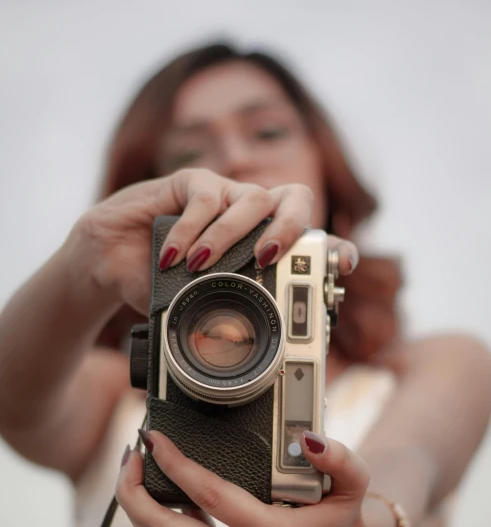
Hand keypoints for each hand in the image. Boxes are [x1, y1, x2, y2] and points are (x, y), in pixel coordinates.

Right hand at [63, 168, 358, 315]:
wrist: (108, 264)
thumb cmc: (158, 284)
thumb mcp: (195, 305)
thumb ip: (220, 314)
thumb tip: (234, 345)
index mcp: (260, 244)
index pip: (308, 236)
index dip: (331, 247)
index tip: (345, 264)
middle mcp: (250, 216)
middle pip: (296, 198)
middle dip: (291, 227)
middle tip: (269, 256)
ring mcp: (223, 195)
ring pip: (252, 198)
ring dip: (228, 236)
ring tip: (202, 265)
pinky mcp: (190, 182)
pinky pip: (205, 196)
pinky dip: (191, 229)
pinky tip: (173, 253)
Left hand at [116, 430, 394, 526]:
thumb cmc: (345, 519)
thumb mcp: (355, 485)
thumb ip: (340, 459)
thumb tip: (311, 440)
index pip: (209, 497)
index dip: (176, 464)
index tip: (155, 438)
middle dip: (135, 493)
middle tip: (130, 454)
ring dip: (139, 509)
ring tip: (134, 470)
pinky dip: (156, 522)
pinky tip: (159, 492)